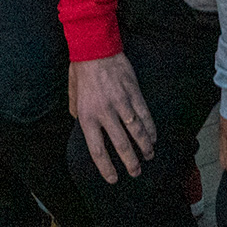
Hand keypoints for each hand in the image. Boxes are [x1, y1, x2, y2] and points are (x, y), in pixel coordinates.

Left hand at [69, 53, 155, 181]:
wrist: (94, 46)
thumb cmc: (81, 71)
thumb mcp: (72, 95)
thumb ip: (77, 113)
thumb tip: (81, 127)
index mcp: (86, 116)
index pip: (97, 150)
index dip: (106, 168)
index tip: (113, 179)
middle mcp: (104, 112)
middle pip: (120, 145)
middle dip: (130, 163)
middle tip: (136, 173)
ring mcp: (121, 103)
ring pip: (136, 132)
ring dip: (144, 147)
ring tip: (148, 156)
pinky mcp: (133, 93)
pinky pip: (144, 115)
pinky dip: (150, 128)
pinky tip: (153, 137)